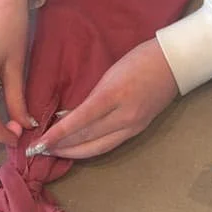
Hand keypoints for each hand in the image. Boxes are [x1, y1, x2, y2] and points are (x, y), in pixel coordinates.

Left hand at [31, 39, 178, 158]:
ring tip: (54, 153)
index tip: (38, 143)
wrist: (172, 63)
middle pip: (87, 138)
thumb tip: (70, 115)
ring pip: (98, 148)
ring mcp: (133, 125)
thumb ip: (92, 96)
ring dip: (74, 153)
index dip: (58, 134)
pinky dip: (91, 148)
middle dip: (61, 146)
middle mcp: (124, 116)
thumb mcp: (110, 73)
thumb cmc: (138, 59)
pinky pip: (110, 145)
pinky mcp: (138, 130)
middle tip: (38, 149)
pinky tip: (78, 148)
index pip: (80, 120)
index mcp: (114, 95)